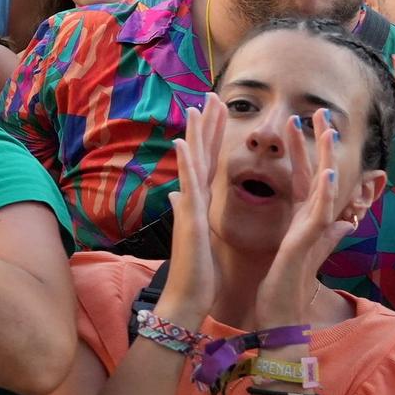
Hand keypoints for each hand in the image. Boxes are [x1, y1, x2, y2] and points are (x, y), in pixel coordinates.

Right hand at [162, 98, 226, 322]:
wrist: (188, 298)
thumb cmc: (197, 274)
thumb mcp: (199, 238)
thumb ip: (188, 213)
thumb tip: (177, 196)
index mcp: (201, 204)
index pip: (210, 162)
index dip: (213, 137)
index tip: (217, 112)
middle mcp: (193, 200)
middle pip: (202, 155)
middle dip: (207, 125)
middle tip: (210, 96)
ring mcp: (189, 207)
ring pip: (194, 164)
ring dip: (195, 136)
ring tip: (197, 108)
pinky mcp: (189, 219)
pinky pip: (188, 187)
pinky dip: (185, 165)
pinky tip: (182, 144)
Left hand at [254, 109, 355, 327]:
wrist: (279, 313)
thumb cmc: (288, 284)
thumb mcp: (304, 252)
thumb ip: (327, 235)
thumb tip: (347, 221)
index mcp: (304, 217)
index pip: (306, 175)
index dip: (303, 148)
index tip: (296, 121)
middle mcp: (312, 220)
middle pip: (321, 173)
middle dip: (321, 143)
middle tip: (320, 111)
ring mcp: (312, 230)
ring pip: (324, 187)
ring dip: (327, 158)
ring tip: (327, 130)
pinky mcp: (307, 243)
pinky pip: (320, 214)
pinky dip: (325, 194)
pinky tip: (328, 173)